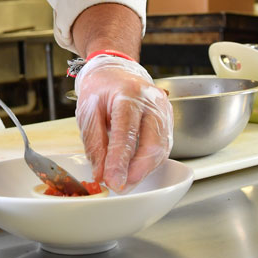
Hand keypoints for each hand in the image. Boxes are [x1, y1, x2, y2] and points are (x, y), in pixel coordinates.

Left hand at [74, 54, 172, 192]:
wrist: (116, 72)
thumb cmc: (101, 89)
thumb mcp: (88, 111)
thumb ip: (95, 143)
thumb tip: (101, 173)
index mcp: (128, 94)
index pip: (127, 132)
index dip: (120, 160)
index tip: (113, 181)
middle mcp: (152, 102)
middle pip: (152, 144)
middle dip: (137, 171)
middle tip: (120, 186)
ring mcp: (164, 111)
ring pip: (161, 149)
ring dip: (143, 170)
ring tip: (125, 181)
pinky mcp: (168, 122)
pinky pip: (163, 148)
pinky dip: (149, 163)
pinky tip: (135, 170)